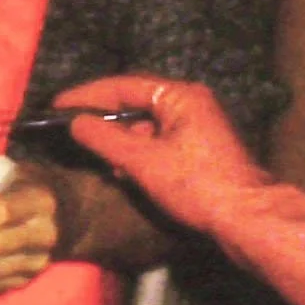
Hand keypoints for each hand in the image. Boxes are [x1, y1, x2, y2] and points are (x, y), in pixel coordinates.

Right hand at [57, 75, 270, 234]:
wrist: (245, 219)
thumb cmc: (197, 186)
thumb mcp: (143, 161)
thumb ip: (106, 139)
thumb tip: (76, 123)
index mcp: (181, 96)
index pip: (124, 85)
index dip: (88, 95)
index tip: (58, 104)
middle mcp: (191, 104)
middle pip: (135, 104)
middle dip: (104, 120)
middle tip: (71, 129)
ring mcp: (197, 127)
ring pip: (147, 126)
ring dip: (122, 141)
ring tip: (98, 159)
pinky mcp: (199, 150)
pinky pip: (159, 143)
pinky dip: (139, 155)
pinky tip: (124, 172)